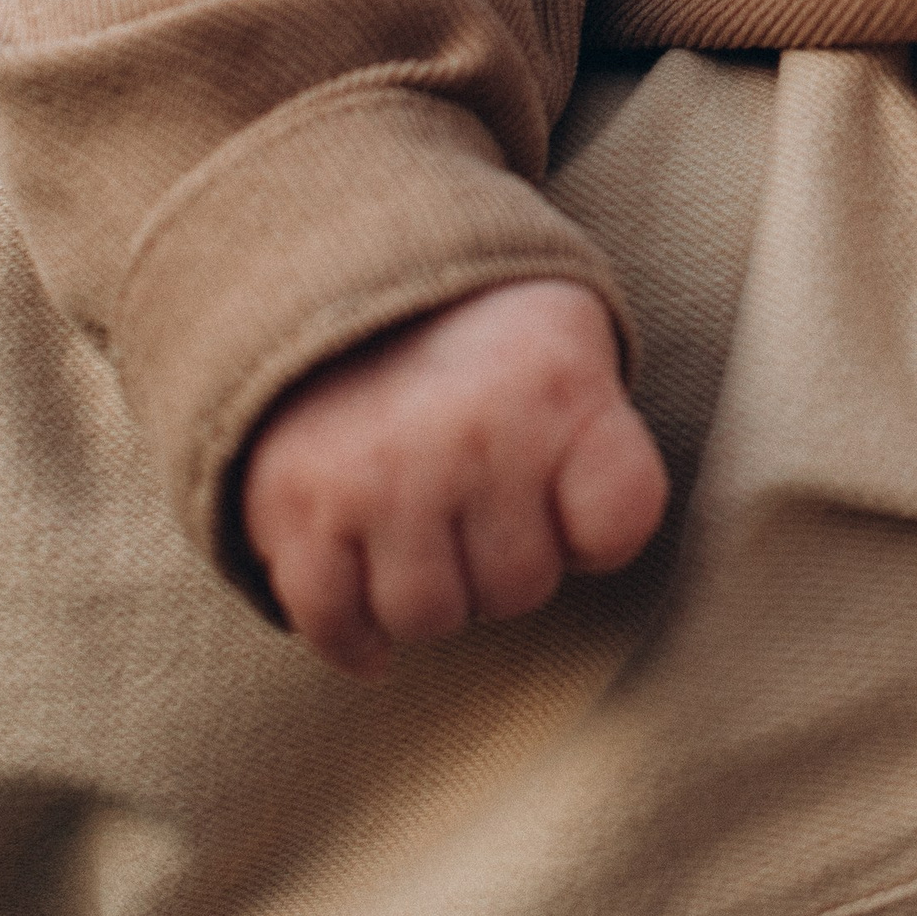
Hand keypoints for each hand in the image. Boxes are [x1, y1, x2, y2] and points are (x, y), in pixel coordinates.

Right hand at [239, 279, 668, 676]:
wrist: (348, 279)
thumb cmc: (488, 349)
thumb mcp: (574, 354)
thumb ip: (600, 450)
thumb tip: (581, 555)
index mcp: (560, 387)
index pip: (620, 526)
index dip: (594, 533)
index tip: (567, 500)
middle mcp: (475, 430)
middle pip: (520, 590)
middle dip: (504, 566)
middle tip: (479, 511)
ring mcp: (382, 473)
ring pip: (429, 617)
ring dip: (430, 595)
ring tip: (426, 538)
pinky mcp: (296, 504)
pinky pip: (334, 622)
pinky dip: (352, 636)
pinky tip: (368, 617)